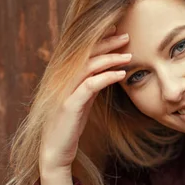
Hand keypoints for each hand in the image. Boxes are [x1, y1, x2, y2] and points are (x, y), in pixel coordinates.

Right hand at [39, 27, 130, 172]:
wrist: (56, 151)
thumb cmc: (70, 127)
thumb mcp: (83, 103)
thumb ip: (90, 87)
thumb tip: (107, 73)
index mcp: (65, 78)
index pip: (83, 52)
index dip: (100, 40)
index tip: (117, 32)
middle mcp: (62, 81)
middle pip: (85, 53)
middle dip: (107, 43)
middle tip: (126, 35)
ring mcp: (65, 92)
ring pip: (88, 66)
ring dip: (110, 59)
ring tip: (128, 56)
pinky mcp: (69, 105)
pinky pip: (90, 85)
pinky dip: (106, 77)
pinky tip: (121, 74)